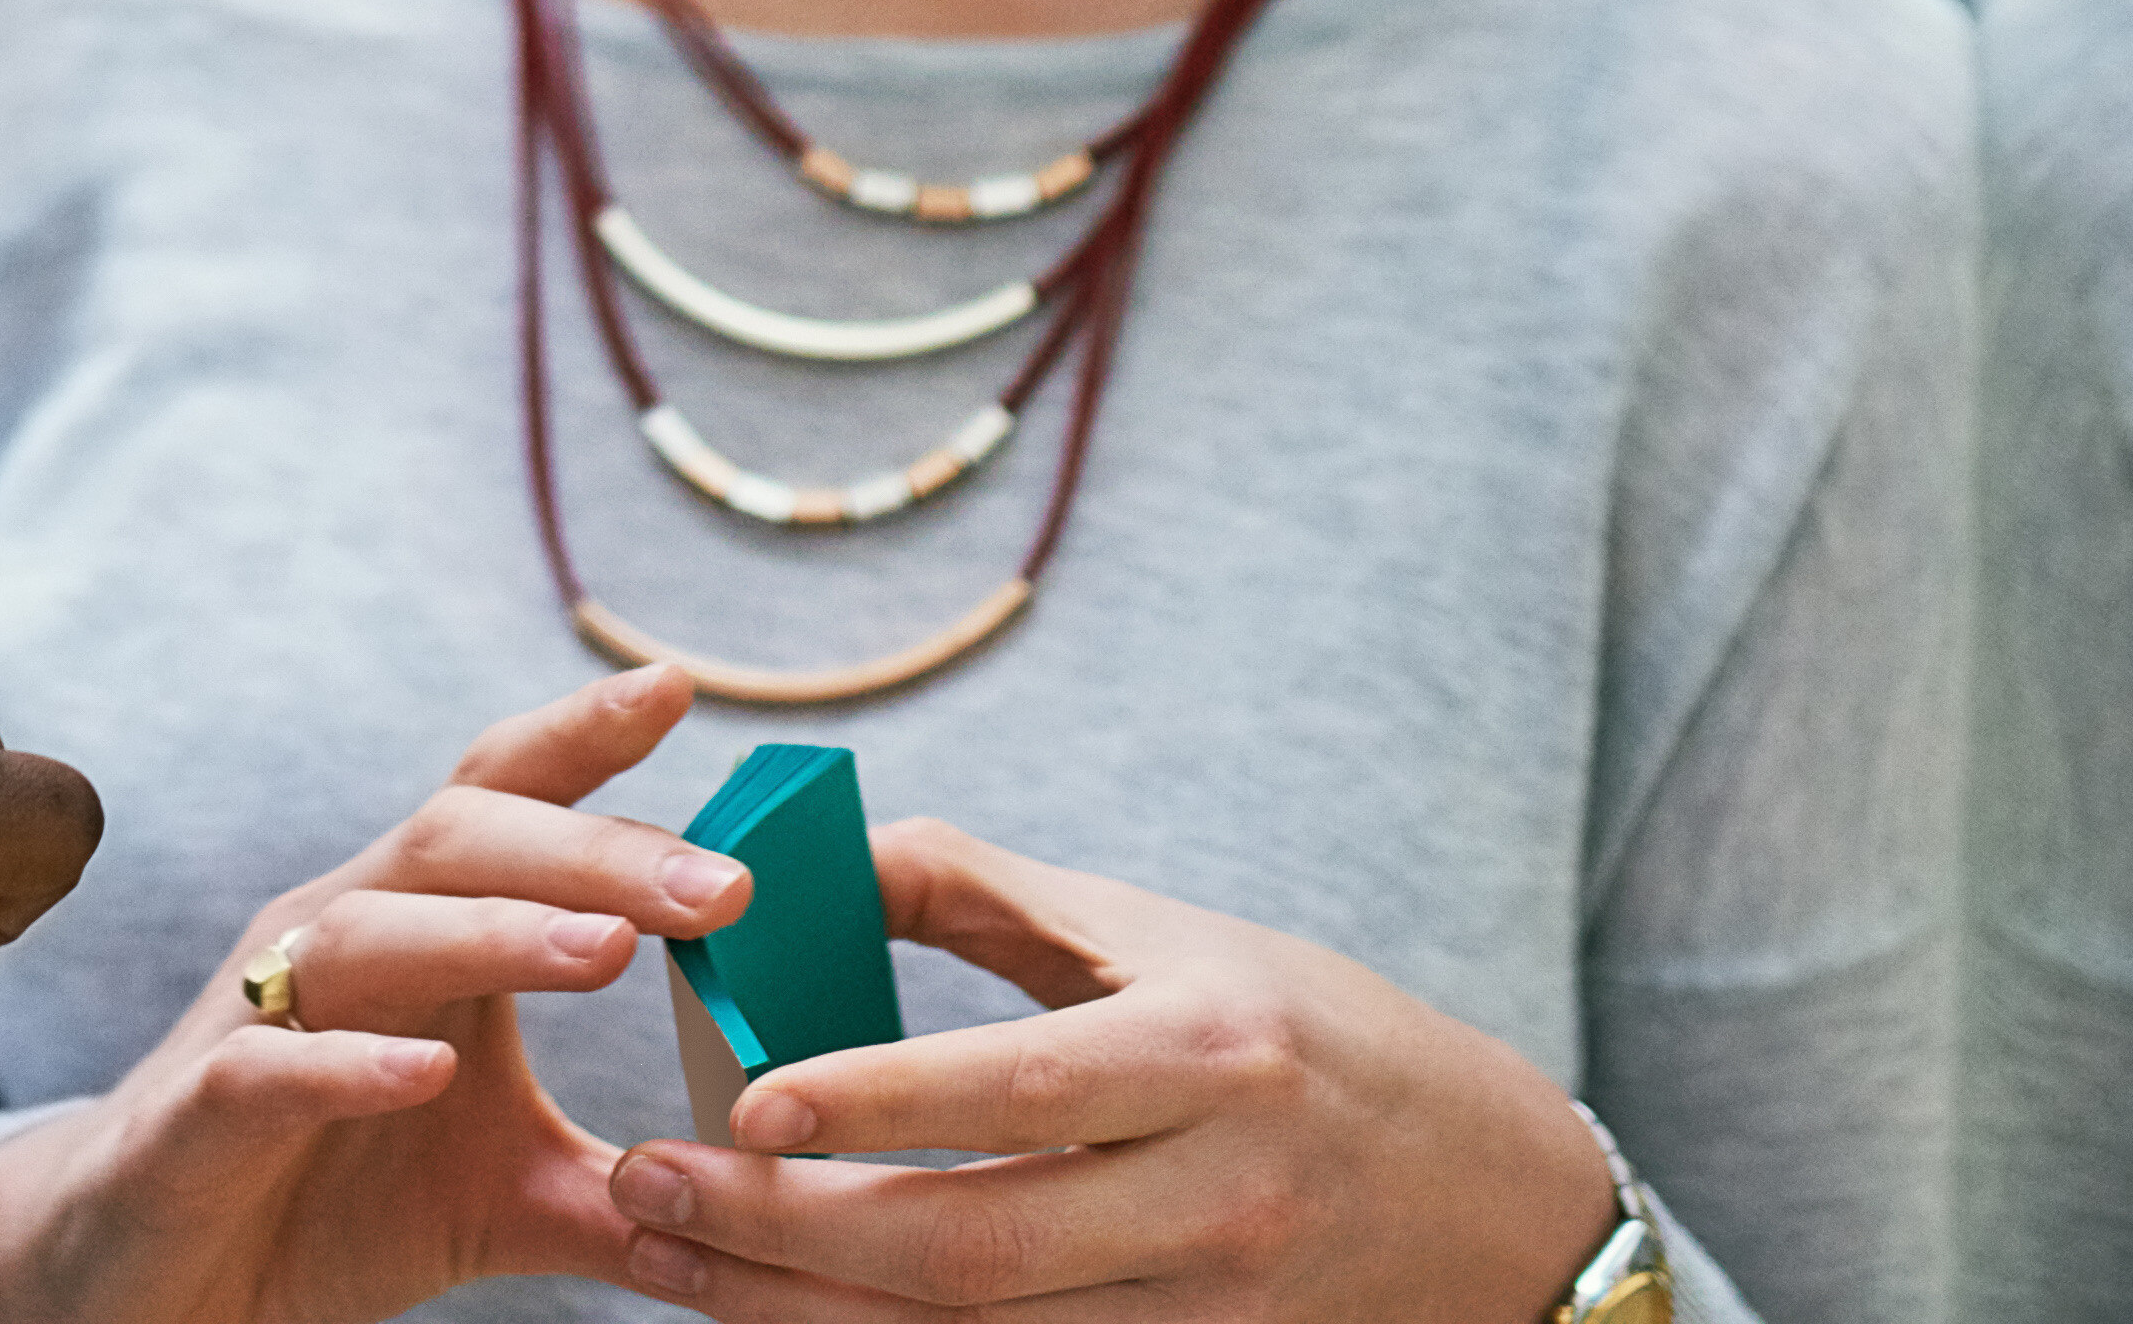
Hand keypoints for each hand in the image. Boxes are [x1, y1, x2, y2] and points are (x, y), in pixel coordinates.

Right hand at [0, 664, 750, 1323]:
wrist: (142, 1288)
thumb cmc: (323, 1206)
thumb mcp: (503, 1201)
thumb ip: (621, 1192)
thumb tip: (775, 1218)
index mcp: (410, 936)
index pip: (499, 804)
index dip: (578, 741)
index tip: (677, 688)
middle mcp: (330, 944)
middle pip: (456, 843)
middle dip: (590, 848)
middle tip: (723, 884)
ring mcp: (253, 1023)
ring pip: (369, 935)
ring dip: (492, 933)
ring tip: (609, 949)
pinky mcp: (192, 1122)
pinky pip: (263, 1070)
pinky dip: (346, 1063)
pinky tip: (429, 1072)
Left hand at [593, 819, 1616, 1323]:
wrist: (1485, 1196)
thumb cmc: (1296, 1024)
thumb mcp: (1160, 932)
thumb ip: (978, 890)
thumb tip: (805, 856)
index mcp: (1205, 1054)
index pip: (1016, 1092)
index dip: (872, 1101)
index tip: (740, 1101)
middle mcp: (1211, 1198)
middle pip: (975, 1250)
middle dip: (789, 1237)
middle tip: (646, 1190)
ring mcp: (1203, 1312)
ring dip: (806, 1317)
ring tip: (675, 1265)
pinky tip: (781, 1322)